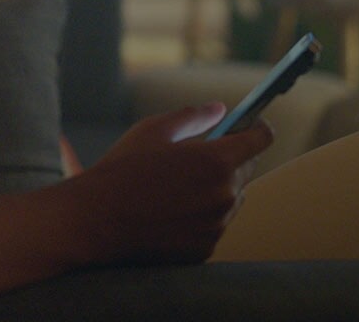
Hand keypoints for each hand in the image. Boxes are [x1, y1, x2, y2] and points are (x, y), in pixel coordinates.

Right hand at [65, 104, 272, 265]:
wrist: (98, 219)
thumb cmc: (124, 169)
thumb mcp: (153, 130)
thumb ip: (193, 116)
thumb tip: (220, 110)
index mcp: (215, 160)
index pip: (260, 139)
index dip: (258, 128)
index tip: (253, 124)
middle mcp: (225, 195)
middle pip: (246, 169)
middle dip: (229, 158)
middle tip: (197, 154)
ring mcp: (217, 226)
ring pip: (231, 199)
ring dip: (215, 187)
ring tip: (176, 184)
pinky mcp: (205, 249)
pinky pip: (214, 224)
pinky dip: (202, 214)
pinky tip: (170, 208)